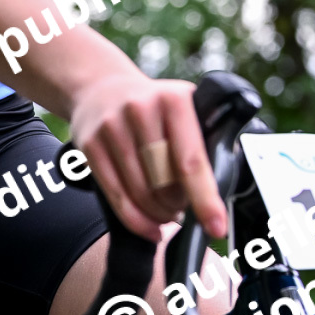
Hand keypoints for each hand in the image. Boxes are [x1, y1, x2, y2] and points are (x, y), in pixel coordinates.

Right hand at [69, 71, 227, 241]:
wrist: (102, 87)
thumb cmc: (153, 105)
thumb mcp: (185, 107)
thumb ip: (207, 139)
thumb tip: (224, 186)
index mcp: (174, 100)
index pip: (191, 161)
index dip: (205, 199)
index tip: (216, 227)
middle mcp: (141, 110)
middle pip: (164, 182)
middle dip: (179, 205)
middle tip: (183, 207)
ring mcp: (112, 127)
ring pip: (140, 193)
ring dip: (158, 214)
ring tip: (166, 213)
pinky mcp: (90, 144)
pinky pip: (115, 196)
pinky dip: (135, 219)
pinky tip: (149, 225)